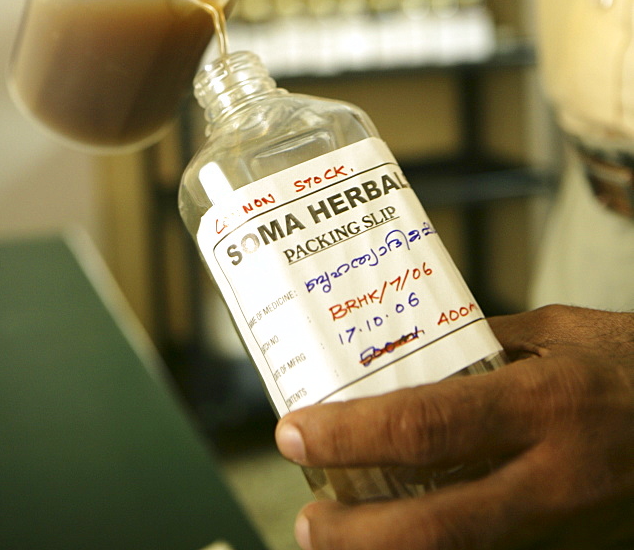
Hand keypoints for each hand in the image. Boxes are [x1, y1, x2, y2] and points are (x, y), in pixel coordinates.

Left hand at [275, 305, 633, 548]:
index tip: (295, 432)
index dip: (350, 435)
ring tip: (338, 539)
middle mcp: (551, 477)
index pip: (427, 424)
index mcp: (543, 402)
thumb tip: (415, 345)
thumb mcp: (563, 331)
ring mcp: (564, 529)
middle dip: (355, 534)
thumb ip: (487, 341)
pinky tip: (407, 538)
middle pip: (435, 526)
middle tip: (306, 520)